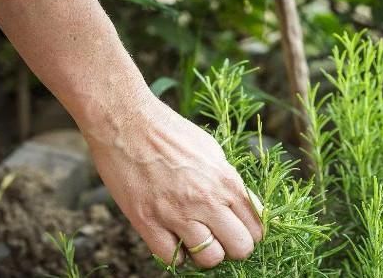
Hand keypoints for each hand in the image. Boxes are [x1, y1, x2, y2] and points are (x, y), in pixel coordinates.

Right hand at [82, 96, 262, 267]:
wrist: (126, 122)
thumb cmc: (170, 132)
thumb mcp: (211, 151)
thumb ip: (228, 182)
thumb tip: (243, 206)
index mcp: (226, 180)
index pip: (257, 226)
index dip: (251, 234)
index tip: (240, 231)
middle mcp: (206, 200)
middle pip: (240, 248)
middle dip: (234, 247)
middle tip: (222, 239)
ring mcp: (177, 213)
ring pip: (210, 259)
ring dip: (206, 254)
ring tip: (196, 239)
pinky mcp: (147, 222)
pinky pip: (172, 259)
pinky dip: (176, 255)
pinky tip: (173, 239)